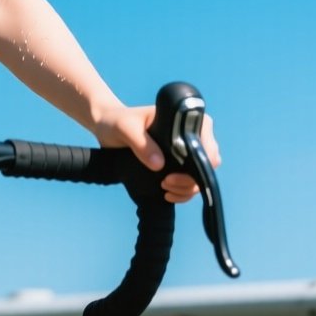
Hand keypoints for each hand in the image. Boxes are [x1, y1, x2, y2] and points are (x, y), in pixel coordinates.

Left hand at [90, 102, 220, 204]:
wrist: (107, 127)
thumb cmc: (117, 121)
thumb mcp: (125, 128)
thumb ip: (141, 144)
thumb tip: (159, 164)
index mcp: (186, 120)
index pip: (207, 145)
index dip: (199, 165)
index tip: (173, 175)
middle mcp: (191, 134)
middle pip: (207, 163)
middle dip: (191, 180)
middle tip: (166, 184)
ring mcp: (185, 149)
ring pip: (200, 175)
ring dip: (187, 189)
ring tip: (165, 190)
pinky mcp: (176, 162)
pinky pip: (189, 181)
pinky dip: (183, 192)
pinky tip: (168, 195)